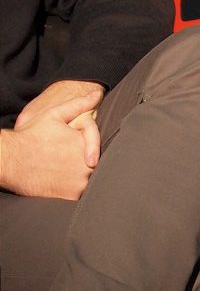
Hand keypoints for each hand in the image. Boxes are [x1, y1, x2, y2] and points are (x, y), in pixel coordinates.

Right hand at [3, 82, 104, 198]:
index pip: (100, 149)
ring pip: (91, 182)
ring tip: (67, 173)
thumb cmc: (31, 136)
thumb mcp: (55, 115)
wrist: (10, 160)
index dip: (93, 150)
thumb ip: (79, 104)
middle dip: (89, 165)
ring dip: (84, 179)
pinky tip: (63, 184)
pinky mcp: (71, 196)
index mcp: (86, 143)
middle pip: (98, 166)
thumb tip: (96, 94)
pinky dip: (76, 192)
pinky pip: (81, 196)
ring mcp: (80, 181)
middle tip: (72, 164)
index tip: (86, 152)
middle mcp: (87, 163)